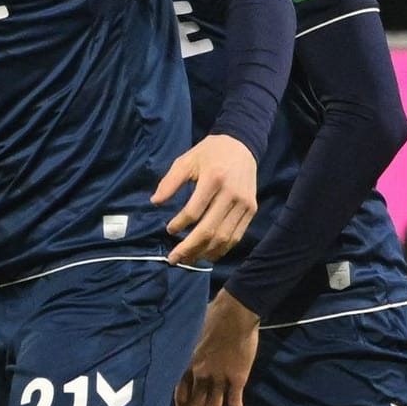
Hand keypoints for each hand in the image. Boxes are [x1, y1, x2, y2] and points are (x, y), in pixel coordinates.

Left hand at [155, 134, 257, 262]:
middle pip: (210, 229)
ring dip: (205, 252)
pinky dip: (222, 248)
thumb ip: (169, 181)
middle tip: (174, 259)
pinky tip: (208, 254)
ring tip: (189, 260)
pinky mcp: (251, 210)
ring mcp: (244, 204)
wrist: (242, 145)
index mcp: (213, 180)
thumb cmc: (209, 153)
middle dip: (190, 248)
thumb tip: (155, 202)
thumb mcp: (186, 160)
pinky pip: (237, 235)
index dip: (179, 223)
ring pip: (224, 237)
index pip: (194, 211)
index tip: (168, 230)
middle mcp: (231, 194)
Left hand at [174, 290, 260, 405]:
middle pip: (194, 404)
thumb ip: (192, 349)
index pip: (180, 392)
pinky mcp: (236, 378)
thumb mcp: (193, 335)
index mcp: (189, 363)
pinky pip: (234, 402)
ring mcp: (218, 377)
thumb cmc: (213, 318)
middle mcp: (200, 374)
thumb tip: (190, 351)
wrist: (233, 314)